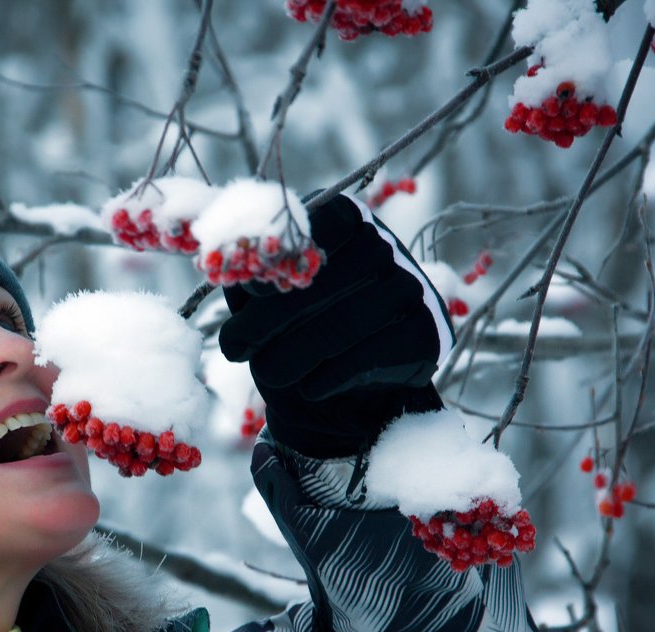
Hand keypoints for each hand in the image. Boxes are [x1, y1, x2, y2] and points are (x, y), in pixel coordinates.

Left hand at [218, 193, 452, 458]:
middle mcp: (383, 246)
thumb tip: (229, 265)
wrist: (349, 388)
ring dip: (295, 353)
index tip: (247, 294)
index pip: (312, 226)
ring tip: (266, 374)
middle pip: (323, 280)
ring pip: (345, 322)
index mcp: (344, 220)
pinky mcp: (425, 333)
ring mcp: (409, 288)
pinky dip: (332, 375)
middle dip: (268, 320)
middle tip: (234, 347)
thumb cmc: (296, 327)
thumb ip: (248, 276)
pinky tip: (309, 387)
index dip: (275, 259)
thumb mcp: (263, 297)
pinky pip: (373, 354)